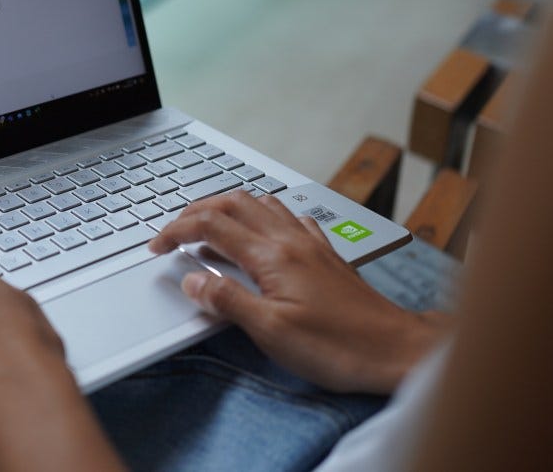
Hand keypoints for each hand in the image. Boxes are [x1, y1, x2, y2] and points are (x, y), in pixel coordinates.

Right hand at [149, 191, 449, 393]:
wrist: (395, 349)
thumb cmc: (338, 346)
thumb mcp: (271, 331)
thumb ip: (228, 300)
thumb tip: (193, 279)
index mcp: (272, 255)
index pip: (211, 226)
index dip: (177, 231)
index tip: (157, 246)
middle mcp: (291, 240)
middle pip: (233, 204)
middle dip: (196, 210)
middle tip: (173, 229)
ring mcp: (310, 243)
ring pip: (261, 203)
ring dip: (228, 207)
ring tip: (209, 224)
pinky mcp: (325, 254)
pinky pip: (289, 217)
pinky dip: (263, 214)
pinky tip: (263, 230)